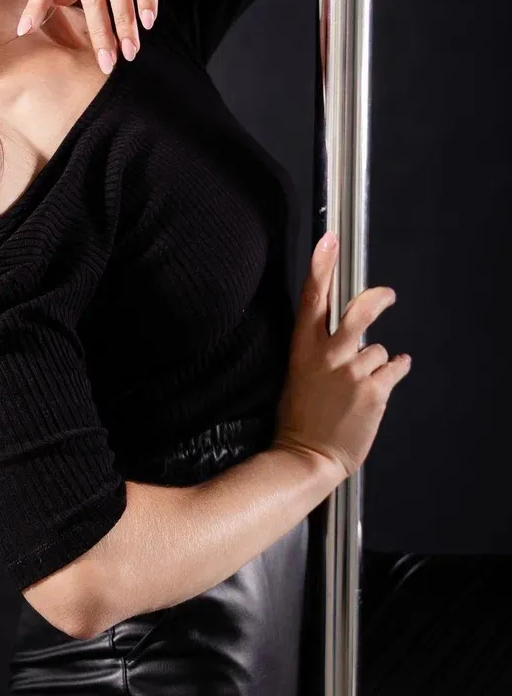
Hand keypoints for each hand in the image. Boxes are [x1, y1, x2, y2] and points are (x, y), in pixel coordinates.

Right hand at [273, 233, 412, 482]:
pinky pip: (395, 368)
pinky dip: (394, 371)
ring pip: (378, 348)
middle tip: (387, 296)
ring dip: (375, 363)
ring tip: (360, 384)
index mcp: (303, 349)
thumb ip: (320, 348)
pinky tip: (385, 381)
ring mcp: (352, 373)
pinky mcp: (375, 392)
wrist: (308, 455)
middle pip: (358, 312)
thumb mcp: (299, 374)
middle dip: (376, 299)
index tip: (329, 240)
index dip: (322, 266)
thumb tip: (350, 333)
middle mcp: (328, 356)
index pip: (313, 298)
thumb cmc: (301, 415)